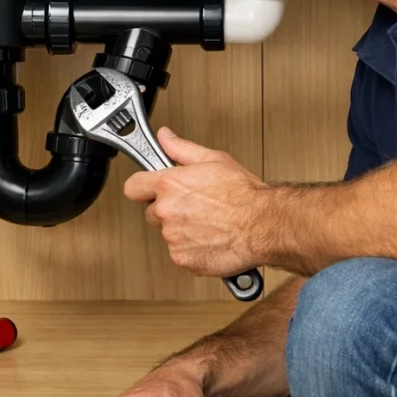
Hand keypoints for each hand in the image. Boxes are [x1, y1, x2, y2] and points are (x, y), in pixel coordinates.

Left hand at [123, 128, 272, 277]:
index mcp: (169, 184)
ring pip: (168, 233)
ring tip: (208, 222)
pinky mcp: (182, 258)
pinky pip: (180, 252)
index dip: (143, 186)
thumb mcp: (214, 159)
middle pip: (152, 212)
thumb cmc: (244, 193)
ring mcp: (173, 237)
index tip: (150, 188)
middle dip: (168, 209)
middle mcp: (166, 211)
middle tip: (193, 205)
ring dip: (182, 229)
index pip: (133, 187)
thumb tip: (165, 138)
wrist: (263, 224)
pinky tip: (211, 238)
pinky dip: (193, 248)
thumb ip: (182, 149)